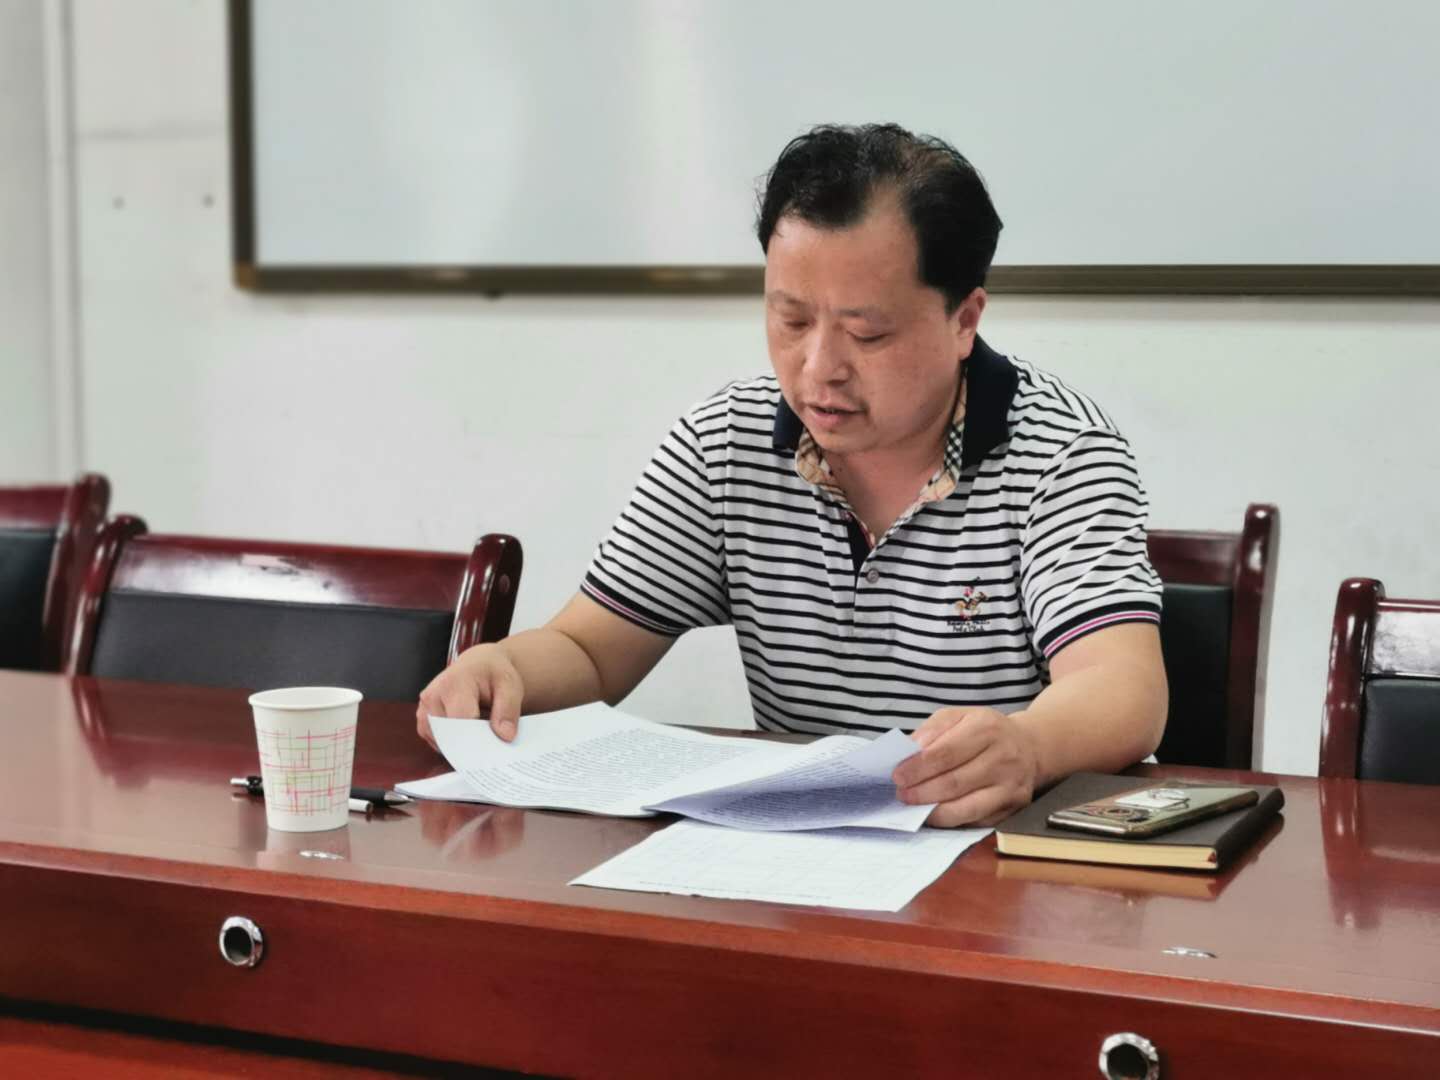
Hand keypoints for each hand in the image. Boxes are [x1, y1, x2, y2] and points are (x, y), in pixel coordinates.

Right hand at [416, 643, 524, 748]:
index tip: (492, 748)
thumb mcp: (510, 685)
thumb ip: (508, 710)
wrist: (480, 665)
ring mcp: (425, 708)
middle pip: (449, 735)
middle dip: (470, 745)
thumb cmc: (493, 673)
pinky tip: (467, 733)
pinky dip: (452, 743)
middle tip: (489, 745)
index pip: (461, 721)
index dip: (477, 739)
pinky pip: (436, 741)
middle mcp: (432, 695)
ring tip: (478, 731)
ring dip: (460, 744)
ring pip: (441, 742)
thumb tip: (505, 735)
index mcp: (453, 683)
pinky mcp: (424, 718)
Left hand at [891, 706, 1040, 827]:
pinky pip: (976, 821)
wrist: (1029, 747)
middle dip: (921, 791)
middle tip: (901, 793)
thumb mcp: (958, 717)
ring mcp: (1011, 786)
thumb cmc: (984, 731)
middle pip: (954, 782)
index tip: (897, 774)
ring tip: (914, 806)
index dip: (918, 767)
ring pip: (966, 808)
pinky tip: (934, 814)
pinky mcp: (1013, 808)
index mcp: (987, 728)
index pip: (946, 753)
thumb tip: (910, 751)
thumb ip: (932, 730)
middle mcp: (1004, 758)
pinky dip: (951, 821)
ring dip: (934, 811)